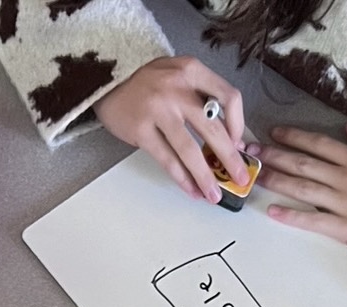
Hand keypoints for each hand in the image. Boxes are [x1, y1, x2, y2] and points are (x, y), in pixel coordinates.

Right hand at [96, 56, 250, 203]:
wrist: (107, 82)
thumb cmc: (148, 83)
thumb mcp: (178, 74)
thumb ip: (200, 96)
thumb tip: (225, 137)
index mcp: (192, 71)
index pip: (228, 97)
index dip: (238, 125)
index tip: (239, 144)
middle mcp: (177, 88)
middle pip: (212, 128)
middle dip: (230, 159)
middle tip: (240, 179)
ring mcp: (158, 110)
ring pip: (190, 150)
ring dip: (205, 176)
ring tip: (214, 195)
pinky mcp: (141, 131)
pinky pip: (167, 160)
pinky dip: (182, 179)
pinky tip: (191, 190)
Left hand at [260, 124, 346, 249]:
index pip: (319, 144)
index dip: (294, 137)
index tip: (276, 133)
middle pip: (304, 164)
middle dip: (275, 156)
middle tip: (252, 151)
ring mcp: (346, 203)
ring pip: (304, 189)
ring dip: (277, 180)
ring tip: (256, 176)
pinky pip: (314, 221)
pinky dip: (292, 216)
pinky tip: (273, 211)